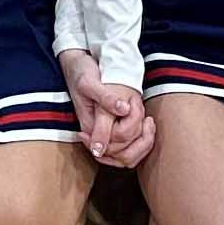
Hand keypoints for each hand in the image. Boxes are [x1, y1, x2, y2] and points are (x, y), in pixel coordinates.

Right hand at [60, 51, 156, 167]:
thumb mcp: (90, 83)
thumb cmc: (81, 73)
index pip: (115, 146)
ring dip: (144, 141)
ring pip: (128, 157)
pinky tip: (145, 122)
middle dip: (141, 139)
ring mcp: (105, 134)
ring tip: (147, 120)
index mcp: (90, 128)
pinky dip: (142, 140)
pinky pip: (130, 148)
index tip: (134, 107)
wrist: (76, 66)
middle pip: (123, 157)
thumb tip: (122, 111)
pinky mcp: (112, 130)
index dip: (131, 131)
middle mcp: (97, 136)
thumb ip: (105, 99)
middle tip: (146, 118)